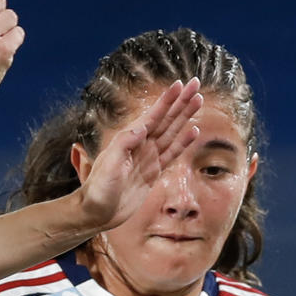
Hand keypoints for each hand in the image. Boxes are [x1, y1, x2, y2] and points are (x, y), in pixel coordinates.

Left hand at [75, 79, 203, 228]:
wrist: (97, 212)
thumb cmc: (98, 187)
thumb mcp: (109, 164)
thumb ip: (125, 143)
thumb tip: (142, 126)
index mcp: (130, 139)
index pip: (153, 115)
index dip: (167, 100)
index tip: (179, 84)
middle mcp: (141, 145)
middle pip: (166, 119)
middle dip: (181, 102)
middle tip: (195, 84)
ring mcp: (149, 158)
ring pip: (172, 133)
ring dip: (185, 116)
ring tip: (198, 100)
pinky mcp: (154, 173)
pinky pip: (172, 153)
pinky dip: (183, 142)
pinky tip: (193, 131)